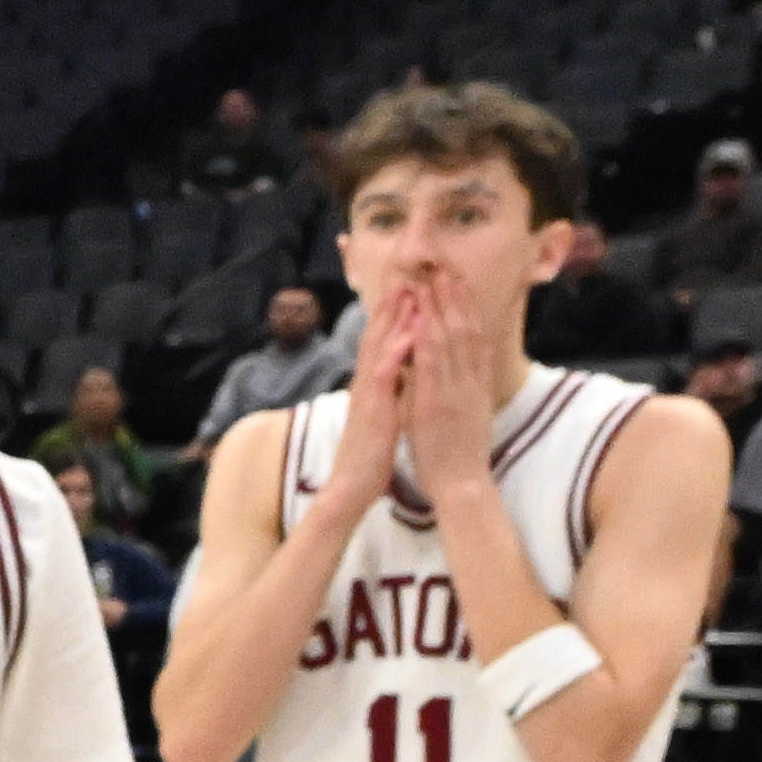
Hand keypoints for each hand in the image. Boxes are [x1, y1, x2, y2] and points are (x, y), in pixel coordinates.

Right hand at [324, 297, 417, 508]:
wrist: (351, 487)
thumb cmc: (369, 455)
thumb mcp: (381, 415)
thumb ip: (388, 391)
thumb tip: (398, 374)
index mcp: (371, 385)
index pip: (382, 342)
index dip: (394, 315)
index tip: (408, 288)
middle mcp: (366, 384)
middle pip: (377, 335)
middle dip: (392, 305)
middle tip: (406, 274)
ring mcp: (367, 394)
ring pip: (378, 348)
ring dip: (393, 318)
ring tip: (408, 291)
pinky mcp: (373, 409)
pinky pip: (386, 375)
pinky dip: (397, 352)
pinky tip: (411, 334)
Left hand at [384, 289, 490, 496]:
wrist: (464, 485)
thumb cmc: (460, 456)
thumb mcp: (468, 415)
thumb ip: (465, 392)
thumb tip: (462, 374)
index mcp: (476, 385)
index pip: (475, 338)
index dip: (468, 309)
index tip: (459, 284)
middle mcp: (469, 382)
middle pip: (466, 331)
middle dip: (455, 298)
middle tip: (445, 269)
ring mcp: (455, 391)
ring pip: (450, 341)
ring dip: (440, 308)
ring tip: (431, 281)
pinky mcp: (437, 403)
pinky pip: (432, 366)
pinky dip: (426, 340)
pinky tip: (419, 319)